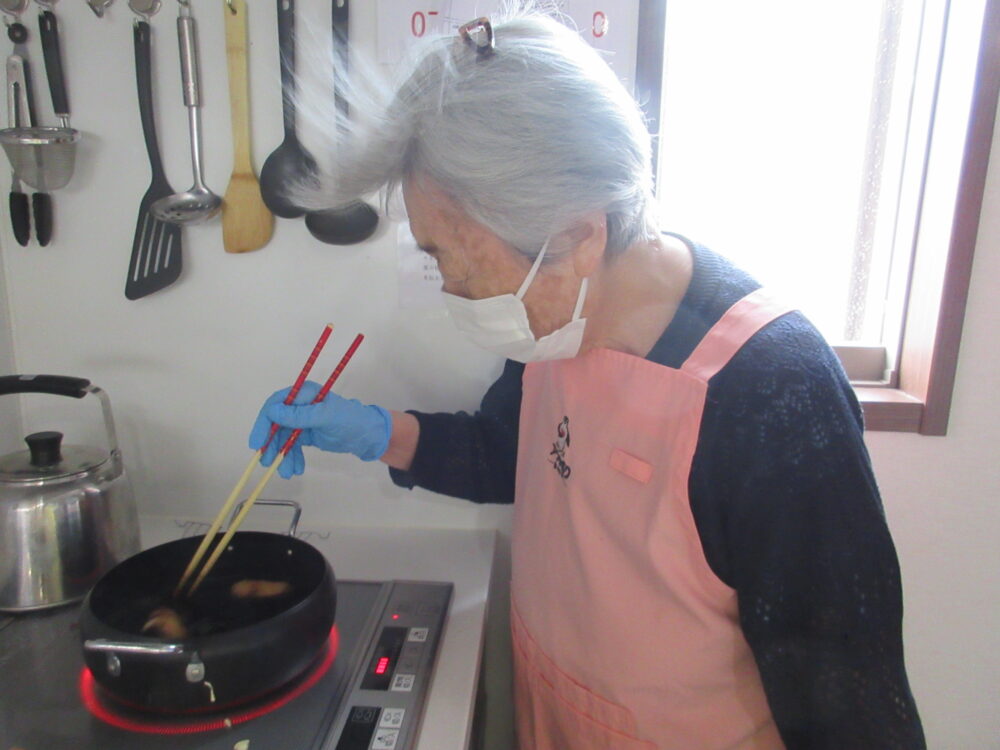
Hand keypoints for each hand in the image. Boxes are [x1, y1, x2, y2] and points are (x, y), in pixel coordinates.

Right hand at [248, 381, 392, 477]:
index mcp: (304, 394)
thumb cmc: (351, 421)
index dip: (264, 423)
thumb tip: (273, 412)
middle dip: (272, 444)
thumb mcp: (326, 417)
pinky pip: (293, 446)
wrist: (369, 436)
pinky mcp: (307, 434)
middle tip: (267, 462)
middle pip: (276, 424)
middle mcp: (300, 405)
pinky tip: (295, 469)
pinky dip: (292, 458)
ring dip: (282, 455)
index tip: (257, 443)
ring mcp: (303, 420)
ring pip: (283, 438)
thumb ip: (300, 415)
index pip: (276, 405)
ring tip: (286, 472)